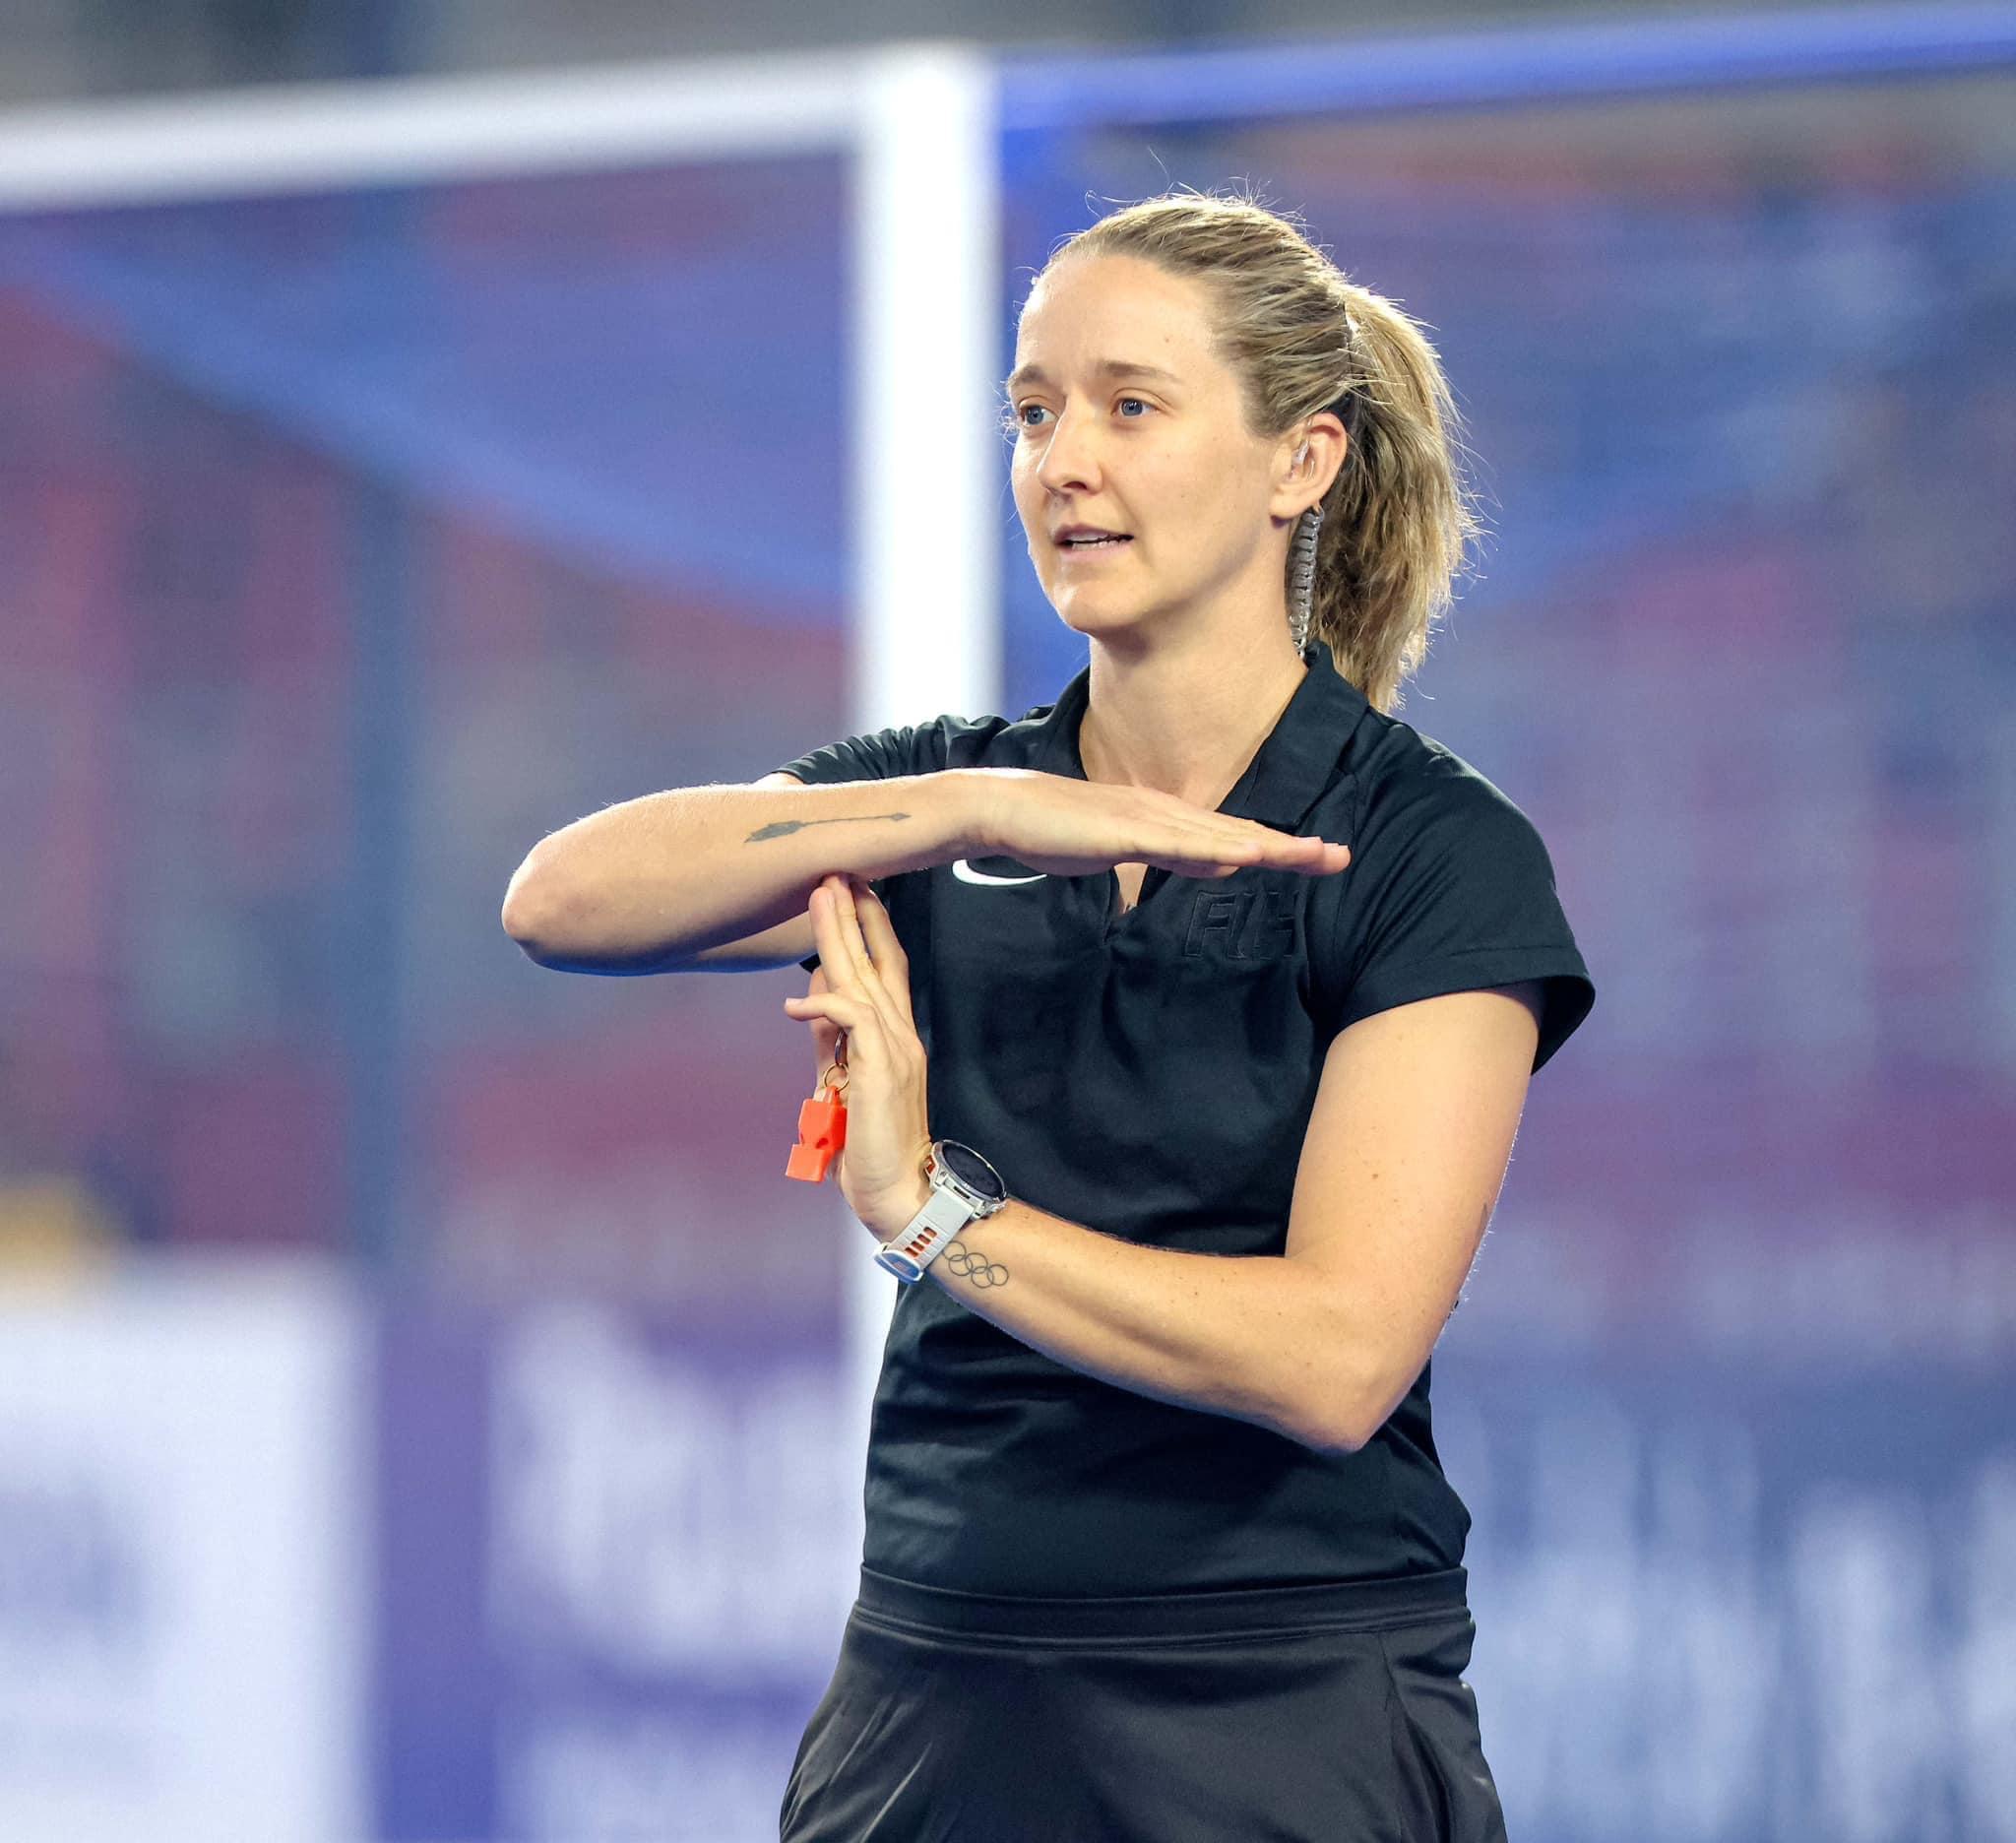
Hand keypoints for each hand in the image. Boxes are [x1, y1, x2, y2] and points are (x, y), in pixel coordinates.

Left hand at [782, 874, 932, 1239]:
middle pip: (875, 961)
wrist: (899, 1190)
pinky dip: (822, 1007)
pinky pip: (850, 1022)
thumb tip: (811, 1001)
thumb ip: (830, 1041)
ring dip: (838, 936)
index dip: (870, 928)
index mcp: (895, 1036)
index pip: (886, 968)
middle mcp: (900, 1034)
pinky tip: (796, 1004)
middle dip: (853, 914)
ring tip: (821, 896)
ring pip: (862, 979)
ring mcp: (895, 1049)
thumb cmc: (870, 1144)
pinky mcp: (880, 1070)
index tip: (852, 891)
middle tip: (835, 870)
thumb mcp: (842, 1083)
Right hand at [965, 767, 1349, 881]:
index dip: (1280, 847)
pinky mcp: (1126, 831)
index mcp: (1169, 820)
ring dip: (1271, 847)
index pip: (1235, 837)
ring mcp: (1149, 819)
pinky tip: (1250, 855)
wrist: (1003, 810)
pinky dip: (1219, 849)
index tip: (1322, 857)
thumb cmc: (1057, 832)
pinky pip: (1180, 844)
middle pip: (1242, 832)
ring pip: (1222, 837)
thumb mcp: (1127, 853)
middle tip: (1343, 857)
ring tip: (1315, 856)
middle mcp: (1169, 813)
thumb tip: (1216, 868)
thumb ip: (1171, 858)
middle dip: (1293, 847)